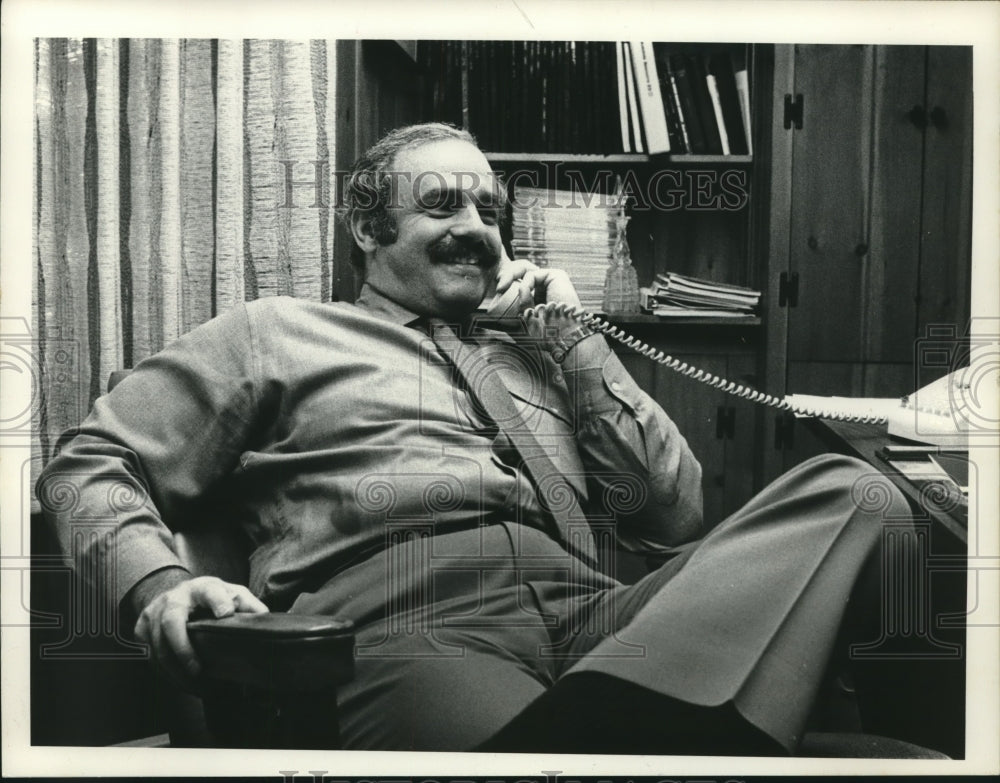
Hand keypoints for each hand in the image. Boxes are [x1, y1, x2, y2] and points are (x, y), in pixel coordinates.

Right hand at [134, 575, 268, 690]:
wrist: (175, 594)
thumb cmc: (210, 597)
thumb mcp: (232, 594)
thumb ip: (248, 605)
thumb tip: (265, 619)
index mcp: (203, 588)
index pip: (211, 591)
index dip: (218, 601)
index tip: (226, 613)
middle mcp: (175, 598)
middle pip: (172, 622)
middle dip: (183, 649)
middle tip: (198, 671)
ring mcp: (154, 612)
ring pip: (158, 645)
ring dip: (176, 671)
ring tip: (196, 687)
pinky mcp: (141, 628)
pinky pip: (150, 656)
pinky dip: (166, 673)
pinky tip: (182, 683)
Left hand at [494, 255, 592, 354]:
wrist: (562, 338)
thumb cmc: (545, 337)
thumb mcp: (521, 326)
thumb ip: (508, 323)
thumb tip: (487, 319)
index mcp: (538, 296)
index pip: (519, 281)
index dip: (506, 281)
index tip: (497, 290)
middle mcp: (545, 286)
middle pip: (520, 271)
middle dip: (506, 274)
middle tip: (498, 287)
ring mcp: (551, 280)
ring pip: (524, 269)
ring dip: (512, 279)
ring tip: (505, 291)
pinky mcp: (557, 275)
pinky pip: (531, 274)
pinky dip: (524, 285)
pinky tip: (523, 296)